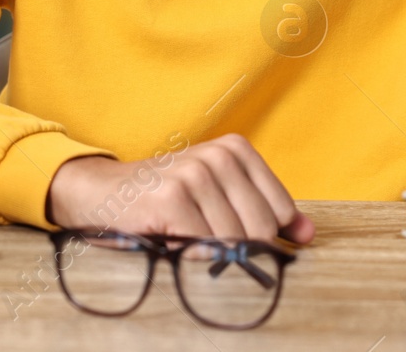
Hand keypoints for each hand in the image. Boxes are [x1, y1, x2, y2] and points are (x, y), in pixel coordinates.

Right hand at [46, 134, 314, 243]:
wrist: (99, 193)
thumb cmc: (162, 199)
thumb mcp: (216, 194)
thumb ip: (263, 211)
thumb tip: (307, 235)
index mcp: (235, 149)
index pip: (280, 210)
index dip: (268, 235)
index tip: (241, 239)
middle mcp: (218, 156)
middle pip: (262, 229)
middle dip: (238, 247)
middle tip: (203, 238)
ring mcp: (195, 175)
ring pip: (235, 242)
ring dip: (210, 252)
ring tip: (184, 235)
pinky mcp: (172, 200)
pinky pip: (206, 248)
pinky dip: (192, 255)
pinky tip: (172, 240)